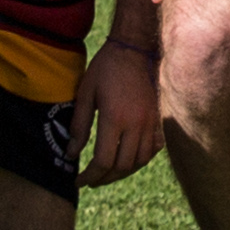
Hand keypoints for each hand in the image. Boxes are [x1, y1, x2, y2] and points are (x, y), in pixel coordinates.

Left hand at [77, 32, 165, 185]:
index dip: (90, 176)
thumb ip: (79, 126)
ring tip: (107, 174)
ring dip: (122, 173)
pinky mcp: (158, 119)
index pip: (104, 161)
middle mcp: (136, 124)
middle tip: (91, 180)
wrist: (134, 49)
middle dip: (104, 178)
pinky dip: (141, 160)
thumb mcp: (85, 94)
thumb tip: (71, 154)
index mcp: (115, 118)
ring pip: (140, 161)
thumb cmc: (106, 69)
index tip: (79, 180)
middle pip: (122, 166)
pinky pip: (154, 149)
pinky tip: (129, 159)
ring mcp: (151, 122)